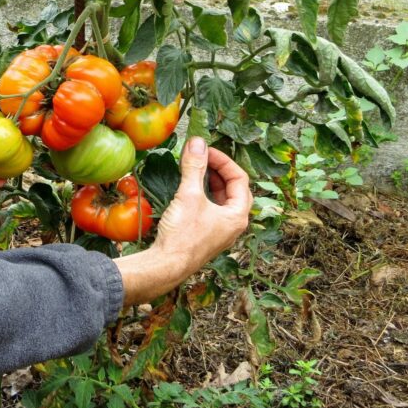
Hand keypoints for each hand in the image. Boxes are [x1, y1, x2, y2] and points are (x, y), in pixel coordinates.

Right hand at [115, 136, 251, 306]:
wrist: (167, 265)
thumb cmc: (183, 233)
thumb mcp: (189, 195)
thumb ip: (194, 167)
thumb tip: (197, 143)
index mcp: (238, 215)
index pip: (239, 178)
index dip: (223, 161)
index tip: (205, 151)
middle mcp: (233, 224)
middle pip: (234, 189)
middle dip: (219, 171)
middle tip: (202, 159)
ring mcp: (220, 232)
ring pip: (222, 200)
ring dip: (211, 183)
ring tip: (195, 170)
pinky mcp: (207, 236)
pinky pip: (211, 210)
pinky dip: (204, 196)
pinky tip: (189, 191)